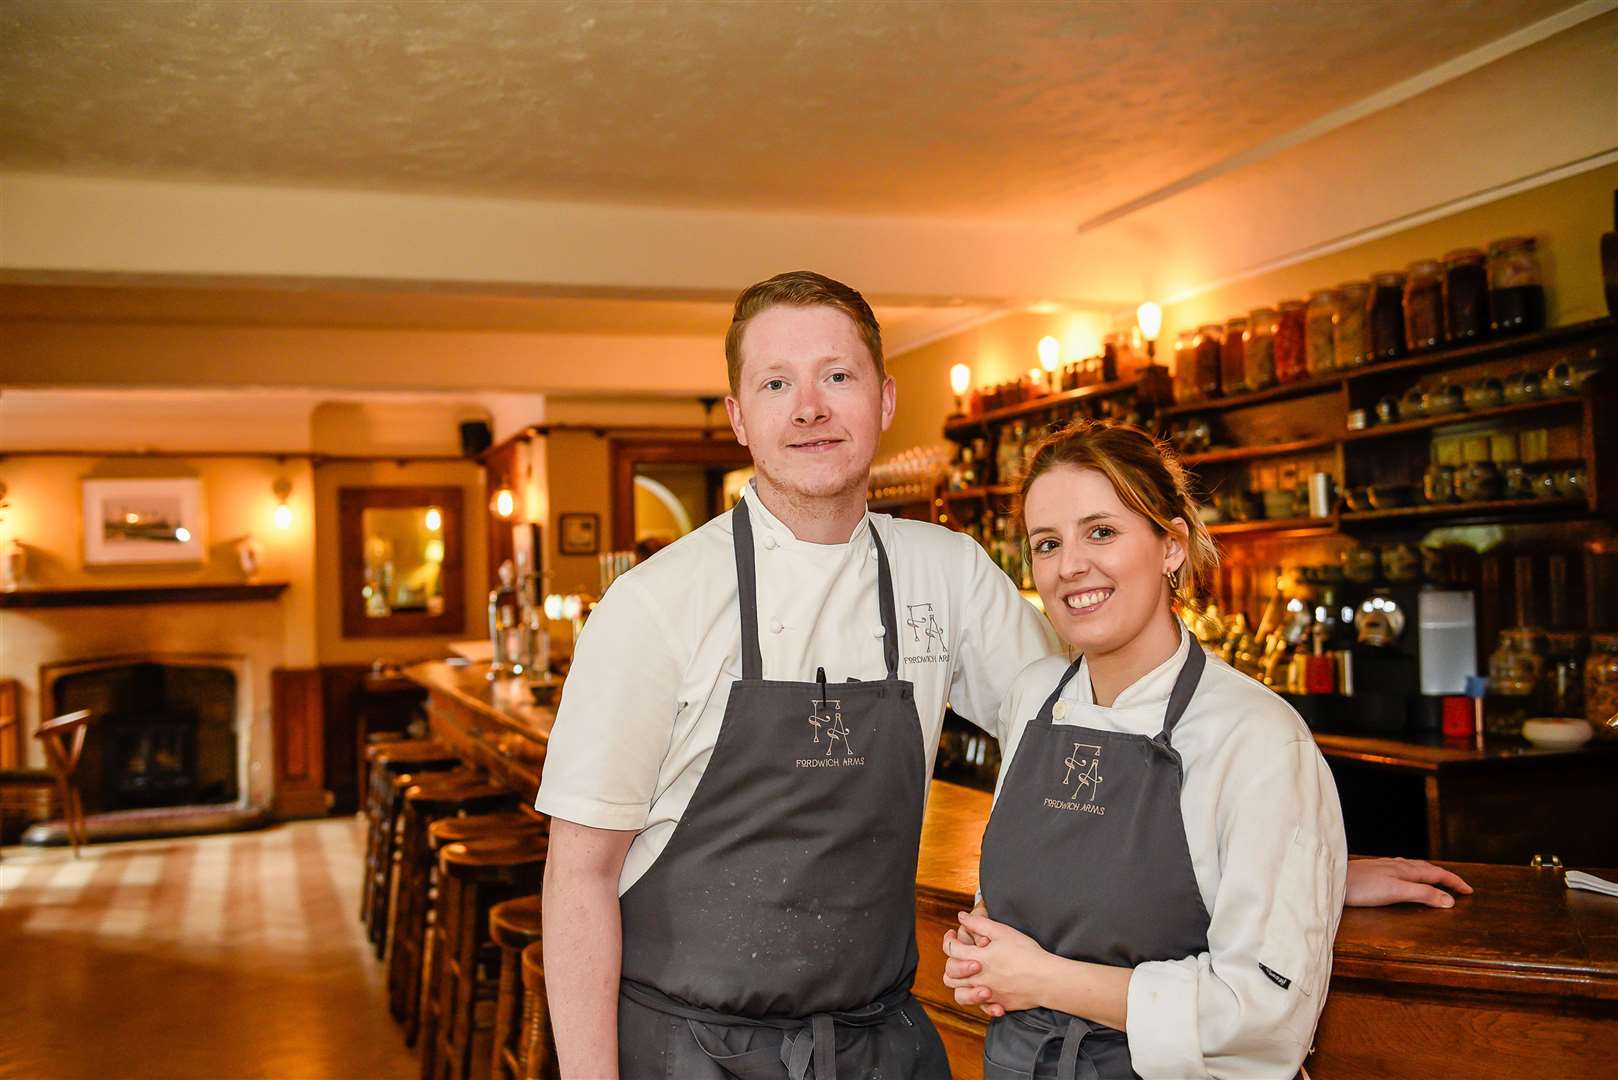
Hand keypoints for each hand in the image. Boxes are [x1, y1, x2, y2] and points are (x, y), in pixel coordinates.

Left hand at [942, 909, 1054, 1013]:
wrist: (1046, 978)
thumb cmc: (1026, 953)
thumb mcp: (1002, 931)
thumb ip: (978, 923)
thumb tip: (962, 917)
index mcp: (976, 958)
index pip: (951, 949)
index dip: (948, 939)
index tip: (952, 934)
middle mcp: (978, 979)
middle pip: (950, 975)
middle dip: (952, 962)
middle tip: (963, 955)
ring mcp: (988, 994)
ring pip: (960, 996)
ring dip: (962, 986)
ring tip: (972, 977)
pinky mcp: (1000, 1004)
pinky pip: (983, 1008)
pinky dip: (983, 1003)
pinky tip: (990, 994)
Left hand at [1345, 857, 1472, 907]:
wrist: (1331, 879)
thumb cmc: (1361, 887)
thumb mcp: (1396, 892)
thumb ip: (1422, 894)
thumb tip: (1450, 900)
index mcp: (1406, 870)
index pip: (1437, 874)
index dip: (1455, 882)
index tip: (1470, 891)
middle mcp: (1398, 865)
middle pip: (1428, 869)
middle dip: (1446, 877)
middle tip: (1460, 886)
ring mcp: (1385, 866)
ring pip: (1414, 867)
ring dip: (1430, 873)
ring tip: (1438, 879)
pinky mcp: (1374, 870)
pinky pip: (1402, 868)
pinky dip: (1413, 872)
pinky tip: (1405, 874)